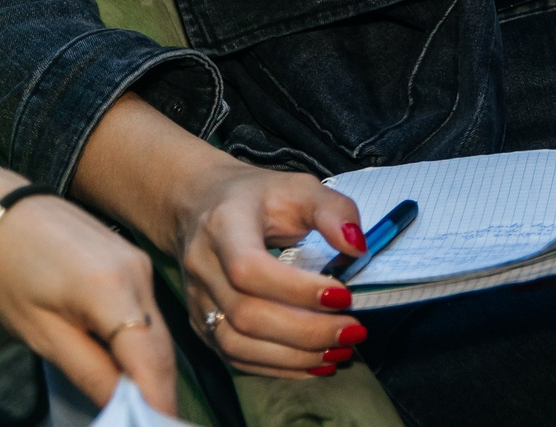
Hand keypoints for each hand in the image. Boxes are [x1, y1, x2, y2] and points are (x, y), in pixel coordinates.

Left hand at [0, 180, 177, 413]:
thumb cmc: (9, 270)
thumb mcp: (41, 333)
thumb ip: (89, 372)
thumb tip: (123, 408)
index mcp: (112, 291)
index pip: (151, 363)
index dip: (158, 404)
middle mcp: (136, 273)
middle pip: (161, 349)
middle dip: (157, 393)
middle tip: (144, 421)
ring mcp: (138, 262)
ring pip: (156, 331)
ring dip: (149, 368)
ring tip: (135, 404)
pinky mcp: (132, 259)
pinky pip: (146, 311)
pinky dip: (139, 342)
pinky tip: (124, 364)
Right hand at [171, 159, 367, 379]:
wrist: (199, 206)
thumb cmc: (254, 197)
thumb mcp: (297, 187)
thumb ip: (333, 210)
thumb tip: (358, 247)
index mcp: (223, 225)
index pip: (249, 268)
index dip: (296, 289)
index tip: (343, 294)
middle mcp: (202, 266)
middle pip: (246, 315)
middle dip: (306, 331)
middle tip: (352, 331)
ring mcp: (198, 301)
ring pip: (238, 346)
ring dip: (294, 357)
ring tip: (338, 351)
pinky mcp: (201, 325)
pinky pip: (237, 359)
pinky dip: (279, 368)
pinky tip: (314, 361)